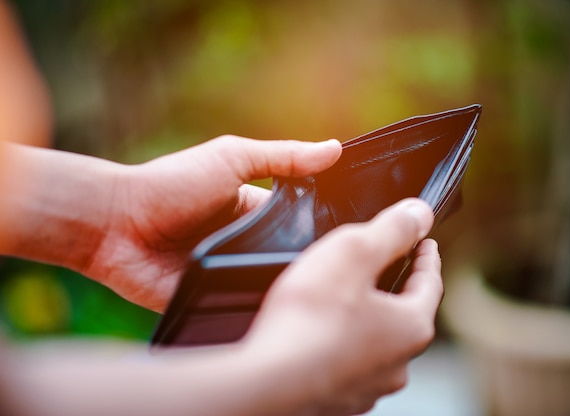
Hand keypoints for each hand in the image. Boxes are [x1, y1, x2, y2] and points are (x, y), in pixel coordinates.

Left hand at [84, 136, 340, 311]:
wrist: (115, 223)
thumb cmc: (172, 183)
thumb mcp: (231, 158)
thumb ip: (281, 157)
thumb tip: (335, 149)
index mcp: (255, 211)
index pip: (301, 223)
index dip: (325, 229)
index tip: (357, 235)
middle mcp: (247, 243)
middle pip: (289, 257)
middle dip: (309, 262)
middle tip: (342, 271)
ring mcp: (231, 273)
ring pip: (271, 284)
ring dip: (286, 285)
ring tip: (320, 291)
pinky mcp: (213, 299)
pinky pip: (245, 306)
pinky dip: (260, 306)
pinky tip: (285, 312)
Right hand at [244, 198, 441, 415]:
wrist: (267, 382)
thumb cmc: (309, 319)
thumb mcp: (353, 253)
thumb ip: (391, 230)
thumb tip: (419, 214)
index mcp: (410, 327)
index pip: (430, 282)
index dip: (426, 257)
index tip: (425, 244)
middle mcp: (397, 363)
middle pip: (405, 314)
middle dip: (397, 288)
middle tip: (387, 268)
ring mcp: (367, 385)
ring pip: (376, 342)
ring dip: (369, 320)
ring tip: (349, 300)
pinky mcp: (337, 398)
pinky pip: (348, 363)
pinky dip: (342, 345)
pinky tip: (323, 334)